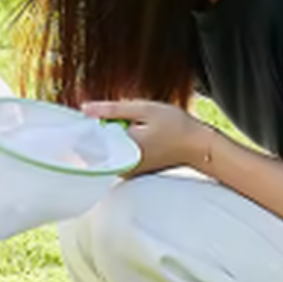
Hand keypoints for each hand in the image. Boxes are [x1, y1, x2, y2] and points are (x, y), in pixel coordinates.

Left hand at [82, 99, 211, 176]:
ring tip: (134, 127)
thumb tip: (85, 108)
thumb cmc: (175, 126)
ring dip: (111, 136)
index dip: (88, 124)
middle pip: (95, 145)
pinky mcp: (132, 172)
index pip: (89, 139)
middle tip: (123, 118)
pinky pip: (116, 155)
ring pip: (106, 150)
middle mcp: (122, 165)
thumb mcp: (143, 109)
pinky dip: (119, 143)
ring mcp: (127, 171)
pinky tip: (136, 134)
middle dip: (101, 129)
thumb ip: (112, 110)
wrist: (197, 146)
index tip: (96, 114)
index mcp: (122, 148)